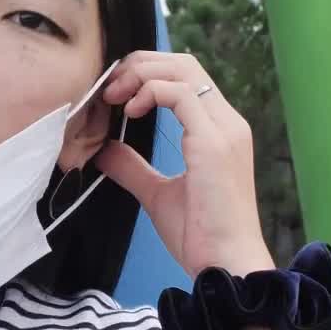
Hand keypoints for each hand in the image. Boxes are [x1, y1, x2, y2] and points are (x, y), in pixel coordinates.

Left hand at [94, 51, 274, 277]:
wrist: (226, 267)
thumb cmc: (201, 237)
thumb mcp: (157, 193)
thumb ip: (133, 167)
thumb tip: (103, 150)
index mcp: (219, 131)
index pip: (186, 76)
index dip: (146, 73)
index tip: (114, 94)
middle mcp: (227, 122)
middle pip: (184, 62)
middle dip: (140, 64)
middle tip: (110, 87)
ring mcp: (224, 130)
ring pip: (183, 69)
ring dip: (141, 75)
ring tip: (115, 96)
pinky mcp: (213, 142)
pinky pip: (180, 93)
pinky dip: (150, 92)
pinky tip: (132, 111)